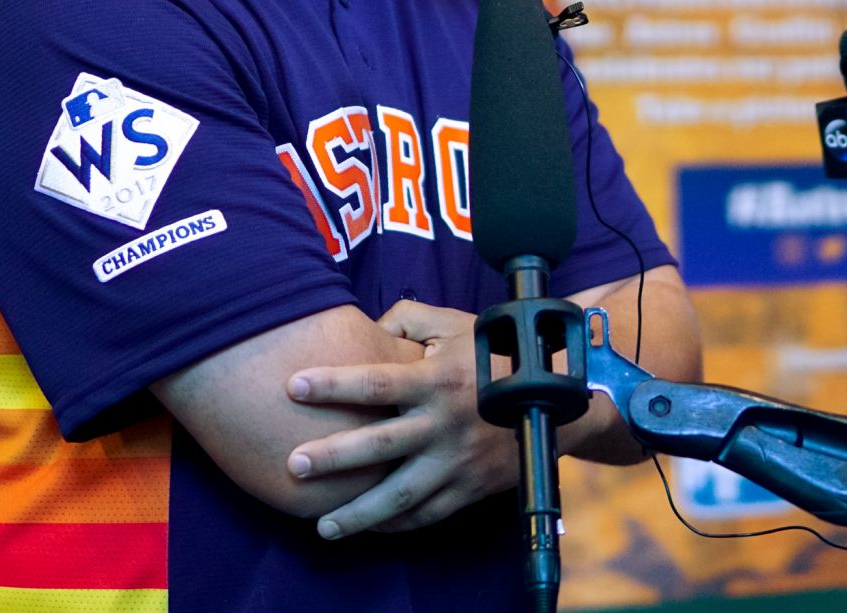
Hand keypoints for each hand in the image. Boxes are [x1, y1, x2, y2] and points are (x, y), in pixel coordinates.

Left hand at [284, 300, 518, 536]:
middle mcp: (443, 424)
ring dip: (359, 513)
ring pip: (402, 495)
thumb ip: (408, 319)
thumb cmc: (496, 355)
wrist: (554, 399)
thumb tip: (367, 329)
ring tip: (323, 526)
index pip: (376, 382)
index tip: (292, 386)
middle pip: (379, 445)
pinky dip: (397, 525)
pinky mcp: (470, 488)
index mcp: (436, 380)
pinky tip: (368, 527)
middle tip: (294, 465)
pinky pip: (428, 515)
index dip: (332, 384)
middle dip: (333, 456)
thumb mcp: (456, 324)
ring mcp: (457, 461)